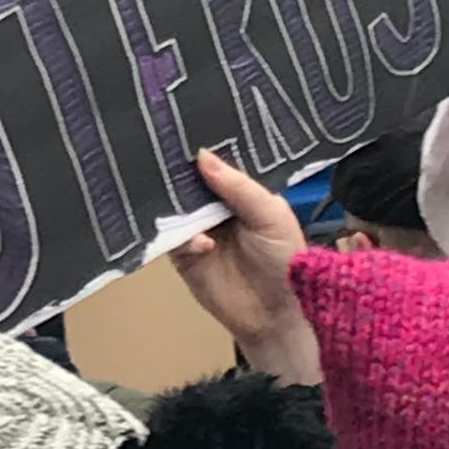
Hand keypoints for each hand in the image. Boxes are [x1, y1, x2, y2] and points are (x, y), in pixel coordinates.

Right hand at [170, 151, 320, 385]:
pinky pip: (171, 240)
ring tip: (178, 200)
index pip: (215, 165)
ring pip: (175, 209)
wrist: (277, 315)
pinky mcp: (183, 257)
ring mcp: (197, 230)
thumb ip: (239, 187)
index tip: (180, 133)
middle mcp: (215, 207)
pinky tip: (202, 244)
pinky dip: (181, 238)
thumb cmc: (285, 259)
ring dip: (175, 205)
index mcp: (240, 191)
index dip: (201, 152)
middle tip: (163, 158)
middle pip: (189, 184)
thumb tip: (201, 155)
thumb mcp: (271, 215)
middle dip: (179, 175)